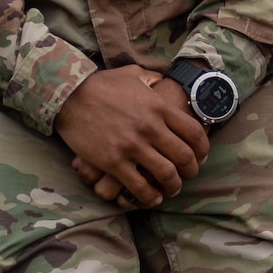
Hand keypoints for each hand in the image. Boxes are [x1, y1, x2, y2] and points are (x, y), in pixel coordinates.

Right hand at [53, 67, 210, 207]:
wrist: (69, 95)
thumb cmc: (100, 84)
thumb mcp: (131, 74)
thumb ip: (150, 78)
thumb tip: (160, 80)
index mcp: (159, 106)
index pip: (193, 132)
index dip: (202, 148)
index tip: (201, 156)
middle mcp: (151, 127)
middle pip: (184, 156)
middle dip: (191, 170)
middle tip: (188, 175)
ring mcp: (133, 146)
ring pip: (165, 174)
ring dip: (173, 186)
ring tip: (172, 189)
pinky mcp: (115, 162)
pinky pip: (139, 186)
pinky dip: (149, 196)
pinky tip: (152, 198)